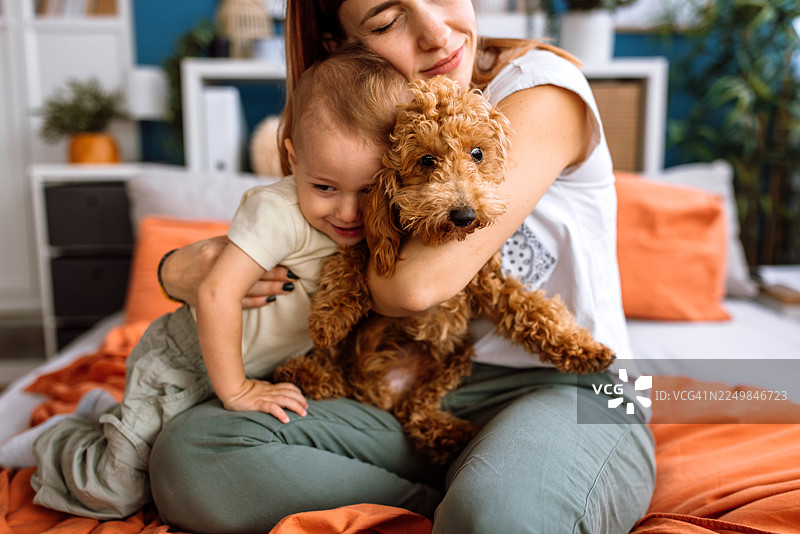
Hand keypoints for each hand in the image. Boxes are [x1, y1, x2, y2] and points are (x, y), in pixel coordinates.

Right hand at [160, 236, 297, 308]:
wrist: (170, 276)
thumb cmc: (196, 255)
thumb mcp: (212, 244)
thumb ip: (235, 244)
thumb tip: (263, 237)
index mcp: (216, 252)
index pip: (248, 255)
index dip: (269, 258)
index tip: (289, 260)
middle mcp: (215, 271)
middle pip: (251, 274)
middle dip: (275, 276)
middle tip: (294, 276)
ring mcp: (213, 289)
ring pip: (248, 291)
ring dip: (271, 290)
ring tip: (289, 288)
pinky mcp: (213, 302)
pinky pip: (239, 304)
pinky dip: (256, 302)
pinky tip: (270, 300)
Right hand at [220, 379, 307, 422]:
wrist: (231, 389)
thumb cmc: (243, 390)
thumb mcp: (259, 388)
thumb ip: (267, 391)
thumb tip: (274, 395)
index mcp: (270, 388)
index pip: (288, 387)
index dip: (298, 392)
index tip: (303, 399)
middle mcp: (270, 392)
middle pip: (291, 393)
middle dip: (301, 400)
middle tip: (307, 408)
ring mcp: (265, 397)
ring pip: (285, 400)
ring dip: (296, 406)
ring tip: (303, 414)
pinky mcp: (258, 404)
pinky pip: (272, 408)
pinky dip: (280, 413)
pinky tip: (286, 420)